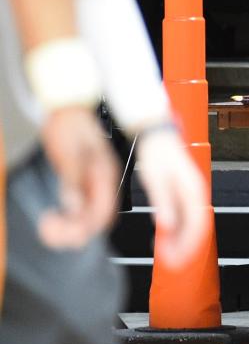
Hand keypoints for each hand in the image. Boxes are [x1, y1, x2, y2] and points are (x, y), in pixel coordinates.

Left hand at [37, 106, 119, 248]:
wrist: (67, 111)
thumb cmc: (70, 126)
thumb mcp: (69, 154)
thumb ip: (74, 181)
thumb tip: (73, 206)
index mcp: (105, 176)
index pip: (103, 212)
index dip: (84, 226)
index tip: (61, 226)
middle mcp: (102, 184)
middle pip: (97, 221)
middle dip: (73, 231)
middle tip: (49, 227)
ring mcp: (93, 186)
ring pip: (87, 219)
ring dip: (68, 229)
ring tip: (48, 225)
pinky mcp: (83, 186)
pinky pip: (79, 211)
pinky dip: (66, 219)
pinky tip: (54, 217)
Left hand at [135, 127, 209, 268]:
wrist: (156, 138)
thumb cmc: (157, 154)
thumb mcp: (156, 179)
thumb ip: (164, 203)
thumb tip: (168, 225)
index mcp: (194, 190)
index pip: (198, 224)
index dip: (189, 244)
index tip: (176, 257)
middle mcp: (196, 195)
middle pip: (197, 228)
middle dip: (185, 247)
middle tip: (169, 260)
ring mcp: (191, 196)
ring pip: (191, 225)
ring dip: (180, 241)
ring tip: (164, 251)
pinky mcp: (183, 197)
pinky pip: (185, 218)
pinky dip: (176, 231)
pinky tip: (164, 237)